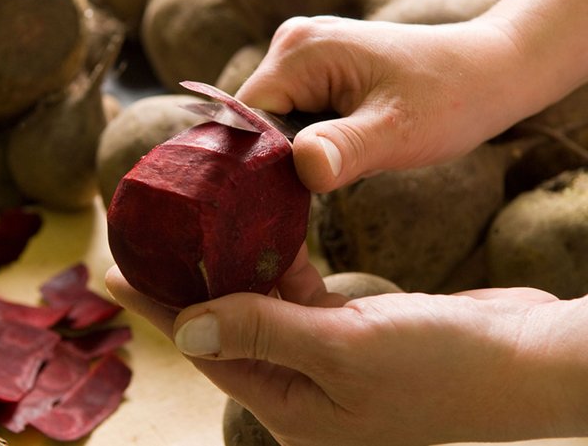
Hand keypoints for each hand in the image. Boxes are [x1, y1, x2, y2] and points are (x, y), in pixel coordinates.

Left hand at [105, 250, 587, 445]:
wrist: (521, 358)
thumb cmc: (443, 369)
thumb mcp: (345, 352)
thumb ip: (264, 333)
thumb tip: (185, 330)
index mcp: (292, 406)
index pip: (205, 350)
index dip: (156, 310)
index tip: (113, 273)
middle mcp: (302, 386)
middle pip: (226, 327)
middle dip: (189, 284)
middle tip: (154, 239)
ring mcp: (326, 357)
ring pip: (261, 306)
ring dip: (237, 268)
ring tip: (204, 227)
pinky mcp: (351, 329)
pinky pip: (299, 295)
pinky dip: (282, 265)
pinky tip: (268, 234)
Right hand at [236, 15, 526, 192]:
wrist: (489, 73)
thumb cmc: (451, 98)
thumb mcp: (397, 132)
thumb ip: (345, 149)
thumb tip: (304, 170)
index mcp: (300, 50)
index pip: (245, 119)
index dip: (257, 165)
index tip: (280, 202)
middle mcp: (292, 43)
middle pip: (255, 123)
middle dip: (280, 162)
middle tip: (324, 186)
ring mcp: (304, 56)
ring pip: (274, 124)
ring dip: (298, 156)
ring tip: (343, 165)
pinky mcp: (317, 72)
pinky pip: (294, 117)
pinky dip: (311, 144)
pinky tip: (345, 152)